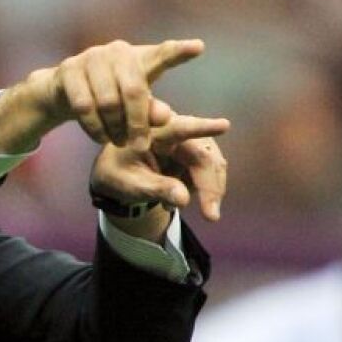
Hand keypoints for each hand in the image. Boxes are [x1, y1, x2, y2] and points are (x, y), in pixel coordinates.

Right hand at [48, 39, 204, 150]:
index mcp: (141, 57)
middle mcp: (117, 51)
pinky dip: (95, 128)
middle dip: (138, 124)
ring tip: (119, 141)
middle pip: (134, 91)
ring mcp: (91, 57)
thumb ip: (151, 111)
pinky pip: (84, 106)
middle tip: (141, 146)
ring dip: (114, 128)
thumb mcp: (135, 106)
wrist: (64, 92)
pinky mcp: (69, 69)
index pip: (163, 54)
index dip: (179, 52)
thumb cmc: (111, 98)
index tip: (199, 48)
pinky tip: (101, 137)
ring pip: (108, 102)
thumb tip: (165, 117)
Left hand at [91, 109, 229, 222]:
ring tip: (185, 208)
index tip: (224, 125)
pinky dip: (202, 190)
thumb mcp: (130, 184)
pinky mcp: (195, 153)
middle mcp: (175, 130)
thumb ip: (156, 188)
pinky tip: (174, 199)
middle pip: (203, 154)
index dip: (202, 127)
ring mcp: (188, 141)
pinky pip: (208, 172)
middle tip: (210, 215)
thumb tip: (183, 200)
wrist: (117, 173)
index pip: (179, 128)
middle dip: (210, 185)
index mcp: (153, 131)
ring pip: (212, 163)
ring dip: (210, 189)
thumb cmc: (119, 173)